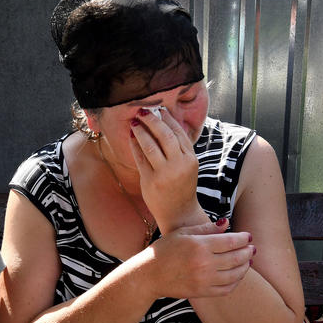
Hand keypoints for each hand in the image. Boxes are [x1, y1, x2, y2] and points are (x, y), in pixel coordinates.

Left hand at [128, 108, 202, 228]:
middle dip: (153, 121)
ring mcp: (164, 174)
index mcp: (190, 159)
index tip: (159, 109)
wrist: (179, 213)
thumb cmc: (182, 186)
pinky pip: (140, 159)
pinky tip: (131, 137)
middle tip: (143, 111)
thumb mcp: (187, 166)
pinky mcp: (150, 181)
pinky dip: (134, 145)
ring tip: (135, 122)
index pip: (178, 133)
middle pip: (164, 136)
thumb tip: (166, 123)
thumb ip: (179, 148)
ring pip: (150, 146)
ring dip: (141, 131)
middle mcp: (179, 165)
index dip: (168, 119)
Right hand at [137, 219, 254, 299]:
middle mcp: (204, 263)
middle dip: (248, 252)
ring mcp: (204, 279)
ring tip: (248, 261)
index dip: (244, 238)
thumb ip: (206, 228)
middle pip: (237, 257)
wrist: (149, 275)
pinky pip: (227, 288)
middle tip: (252, 248)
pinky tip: (237, 275)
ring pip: (235, 274)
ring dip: (245, 267)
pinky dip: (236, 282)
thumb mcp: (182, 233)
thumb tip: (226, 223)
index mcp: (199, 245)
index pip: (232, 241)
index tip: (248, 236)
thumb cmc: (164, 250)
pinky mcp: (202, 292)